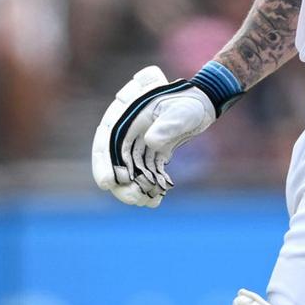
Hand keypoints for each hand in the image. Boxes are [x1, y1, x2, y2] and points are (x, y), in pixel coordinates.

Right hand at [91, 65, 228, 207]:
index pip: (104, 142)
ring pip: (129, 173)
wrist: (202, 105)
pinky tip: (157, 200)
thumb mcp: (181, 110)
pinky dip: (150, 187)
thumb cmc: (188, 102)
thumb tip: (151, 141)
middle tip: (133, 198)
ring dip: (135, 189)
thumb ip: (168, 123)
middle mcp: (126, 134)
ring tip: (146, 201)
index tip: (107, 183)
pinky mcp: (151, 155)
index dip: (103, 163)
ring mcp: (138, 146)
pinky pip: (146, 175)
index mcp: (124, 117)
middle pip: (114, 162)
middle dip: (121, 184)